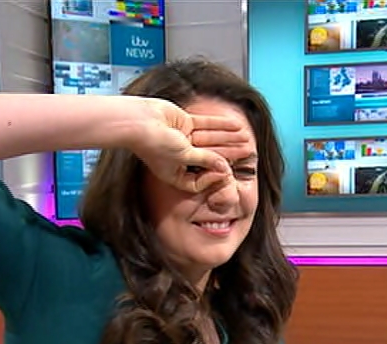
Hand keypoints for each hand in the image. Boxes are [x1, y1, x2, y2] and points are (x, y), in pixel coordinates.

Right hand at [129, 98, 248, 193]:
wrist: (138, 121)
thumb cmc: (154, 144)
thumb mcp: (184, 157)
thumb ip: (205, 160)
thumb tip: (224, 167)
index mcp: (175, 174)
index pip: (200, 179)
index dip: (214, 176)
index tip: (226, 172)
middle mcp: (180, 158)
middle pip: (210, 157)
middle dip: (229, 154)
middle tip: (248, 152)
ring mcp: (183, 139)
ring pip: (211, 140)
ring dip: (229, 138)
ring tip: (247, 138)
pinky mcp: (184, 122)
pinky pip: (206, 124)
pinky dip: (221, 124)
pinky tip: (237, 125)